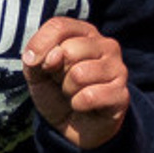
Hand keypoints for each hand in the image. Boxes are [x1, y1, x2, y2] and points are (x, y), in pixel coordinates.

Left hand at [22, 15, 127, 151]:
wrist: (74, 125)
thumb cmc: (57, 92)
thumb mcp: (37, 74)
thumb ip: (37, 59)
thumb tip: (53, 55)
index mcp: (84, 33)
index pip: (59, 26)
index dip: (40, 44)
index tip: (32, 62)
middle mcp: (106, 45)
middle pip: (69, 51)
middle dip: (57, 73)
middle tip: (63, 82)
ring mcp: (118, 69)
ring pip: (79, 74)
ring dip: (68, 90)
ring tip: (74, 94)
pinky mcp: (121, 93)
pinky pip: (90, 96)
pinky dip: (78, 105)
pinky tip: (83, 106)